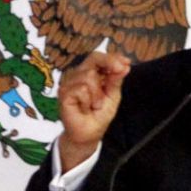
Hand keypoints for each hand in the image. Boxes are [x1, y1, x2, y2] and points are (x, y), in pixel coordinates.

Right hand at [57, 52, 130, 171]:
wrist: (89, 133)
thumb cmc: (99, 114)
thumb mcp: (112, 95)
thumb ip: (116, 80)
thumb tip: (125, 65)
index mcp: (91, 72)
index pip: (99, 57)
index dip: (113, 57)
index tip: (127, 62)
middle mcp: (79, 74)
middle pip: (93, 58)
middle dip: (109, 64)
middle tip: (119, 71)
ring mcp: (69, 82)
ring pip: (89, 76)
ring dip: (97, 94)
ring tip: (94, 105)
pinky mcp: (63, 93)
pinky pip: (81, 89)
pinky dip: (87, 101)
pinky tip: (84, 108)